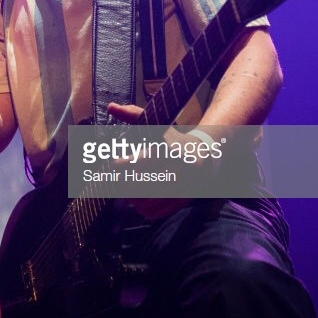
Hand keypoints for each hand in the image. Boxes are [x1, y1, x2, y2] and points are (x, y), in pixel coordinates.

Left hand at [106, 102, 192, 219]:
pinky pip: (159, 211)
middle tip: (115, 181)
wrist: (206, 155)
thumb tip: (111, 106)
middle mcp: (180, 169)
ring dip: (133, 199)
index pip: (143, 160)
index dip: (124, 164)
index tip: (113, 163)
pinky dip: (145, 210)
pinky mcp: (184, 200)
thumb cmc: (173, 138)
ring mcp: (184, 187)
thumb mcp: (157, 124)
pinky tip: (139, 202)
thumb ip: (133, 115)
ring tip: (126, 192)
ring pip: (150, 200)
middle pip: (145, 183)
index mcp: (172, 150)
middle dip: (125, 184)